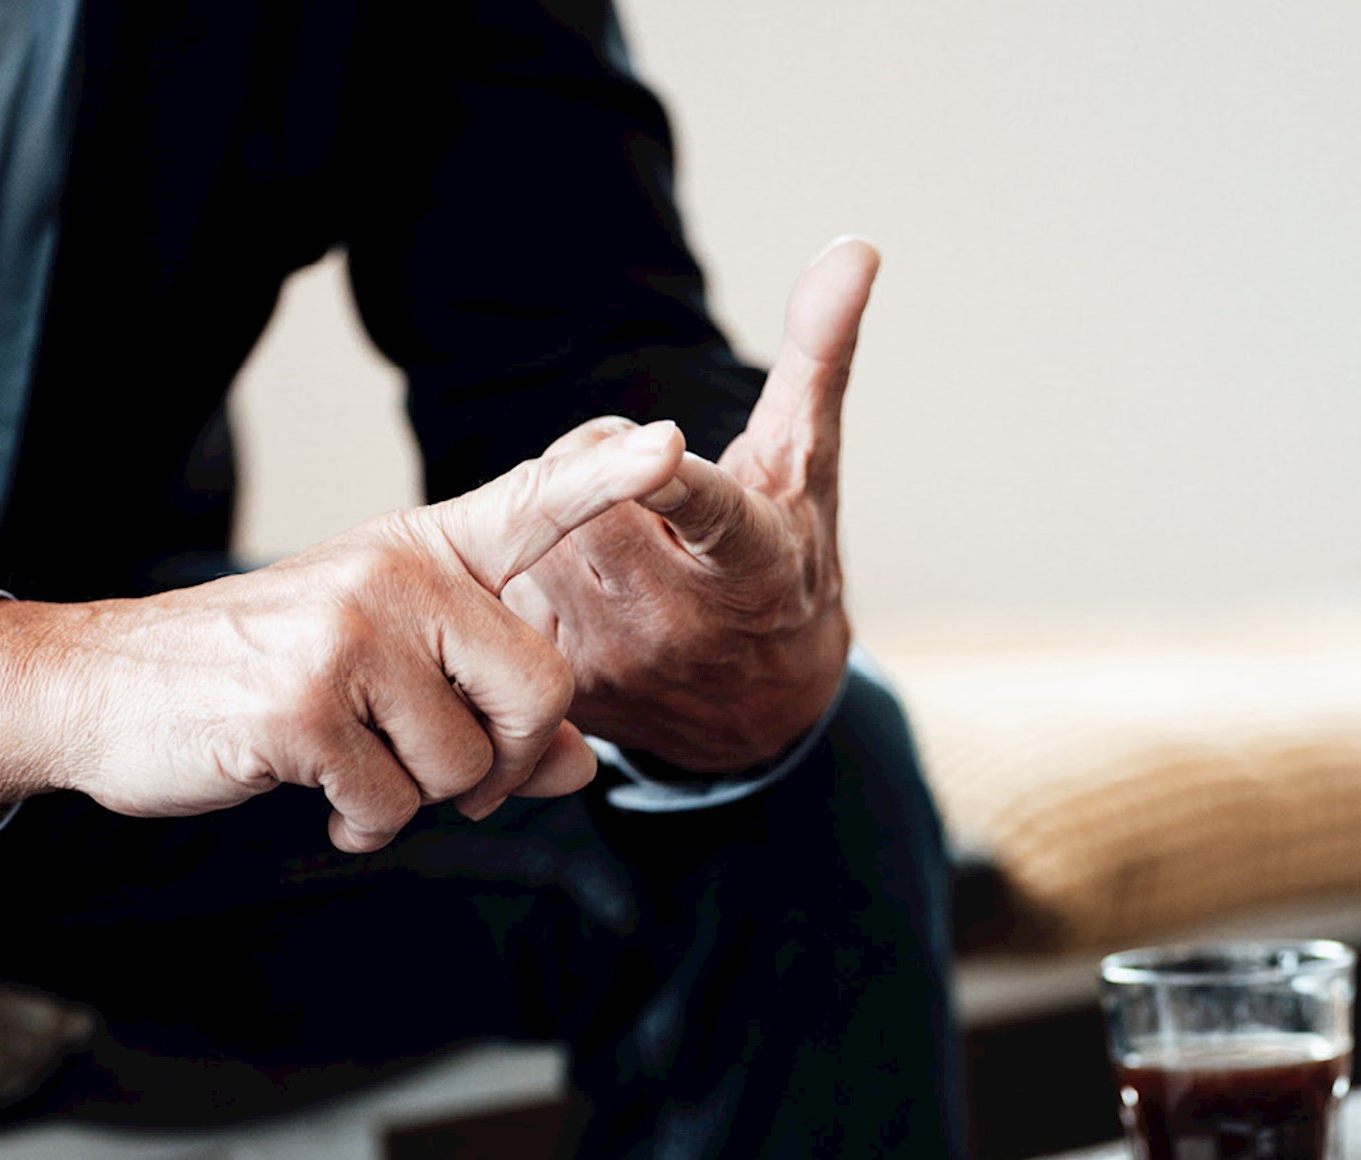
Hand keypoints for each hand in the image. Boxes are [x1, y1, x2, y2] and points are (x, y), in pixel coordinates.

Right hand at [0, 421, 688, 850]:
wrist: (98, 690)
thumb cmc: (250, 679)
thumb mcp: (378, 675)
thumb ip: (487, 707)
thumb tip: (580, 767)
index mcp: (419, 552)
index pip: (529, 506)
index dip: (603, 481)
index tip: (668, 445)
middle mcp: (395, 575)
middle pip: (542, 687)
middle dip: (505, 759)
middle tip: (442, 778)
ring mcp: (350, 634)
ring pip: (468, 762)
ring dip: (416, 799)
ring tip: (351, 769)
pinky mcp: (306, 704)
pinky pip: (393, 803)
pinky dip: (361, 823)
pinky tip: (317, 793)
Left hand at [503, 237, 878, 772]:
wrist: (762, 711)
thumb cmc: (789, 560)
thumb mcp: (809, 463)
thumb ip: (820, 353)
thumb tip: (855, 246)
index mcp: (753, 564)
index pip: (713, 513)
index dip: (677, 480)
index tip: (660, 447)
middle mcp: (683, 618)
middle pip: (588, 497)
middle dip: (595, 462)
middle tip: (630, 473)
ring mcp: (619, 658)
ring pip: (535, 539)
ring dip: (553, 514)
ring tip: (607, 531)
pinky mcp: (565, 684)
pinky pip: (505, 596)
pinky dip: (521, 570)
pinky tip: (567, 580)